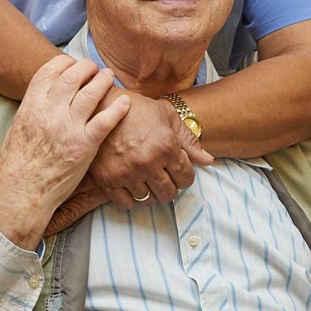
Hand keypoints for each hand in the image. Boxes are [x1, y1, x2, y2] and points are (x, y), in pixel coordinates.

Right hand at [0, 55, 130, 249]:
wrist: (19, 194)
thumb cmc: (17, 164)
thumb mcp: (19, 126)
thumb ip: (36, 107)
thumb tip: (50, 93)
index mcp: (31, 104)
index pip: (52, 69)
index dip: (66, 62)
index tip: (74, 64)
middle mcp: (50, 111)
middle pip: (75, 75)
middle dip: (88, 67)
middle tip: (95, 69)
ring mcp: (68, 127)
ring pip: (92, 92)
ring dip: (104, 80)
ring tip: (109, 77)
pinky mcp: (85, 145)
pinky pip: (106, 119)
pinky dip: (118, 108)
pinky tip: (125, 102)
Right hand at [89, 91, 213, 208]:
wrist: (101, 106)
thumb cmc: (138, 109)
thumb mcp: (168, 117)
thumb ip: (189, 141)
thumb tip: (208, 161)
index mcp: (166, 147)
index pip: (186, 178)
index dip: (185, 175)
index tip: (178, 170)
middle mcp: (148, 163)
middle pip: (168, 194)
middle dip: (170, 186)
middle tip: (164, 176)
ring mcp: (127, 173)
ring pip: (147, 200)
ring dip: (150, 192)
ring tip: (147, 178)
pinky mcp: (108, 180)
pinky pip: (125, 203)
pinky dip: (131, 198)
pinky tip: (132, 184)